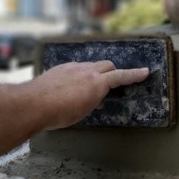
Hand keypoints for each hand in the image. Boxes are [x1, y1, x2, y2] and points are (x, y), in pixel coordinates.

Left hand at [22, 61, 148, 129]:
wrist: (33, 103)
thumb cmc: (60, 113)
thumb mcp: (83, 111)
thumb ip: (93, 99)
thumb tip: (94, 95)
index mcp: (97, 83)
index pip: (120, 76)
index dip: (134, 74)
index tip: (145, 71)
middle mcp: (87, 70)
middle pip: (106, 65)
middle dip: (112, 71)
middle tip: (111, 82)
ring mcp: (72, 67)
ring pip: (89, 65)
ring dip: (94, 72)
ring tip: (87, 86)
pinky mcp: (59, 68)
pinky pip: (74, 67)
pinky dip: (78, 74)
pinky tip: (69, 84)